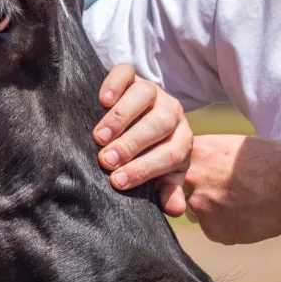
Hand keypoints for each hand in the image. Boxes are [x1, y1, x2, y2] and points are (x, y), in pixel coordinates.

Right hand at [94, 64, 193, 216]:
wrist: (139, 120)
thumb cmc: (148, 154)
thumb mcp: (161, 175)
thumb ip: (168, 190)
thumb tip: (174, 208)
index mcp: (182, 139)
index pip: (170, 154)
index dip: (144, 169)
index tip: (118, 182)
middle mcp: (172, 112)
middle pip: (158, 125)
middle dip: (131, 144)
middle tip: (105, 161)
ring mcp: (153, 91)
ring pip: (143, 96)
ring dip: (121, 118)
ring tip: (99, 137)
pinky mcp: (133, 76)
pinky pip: (126, 73)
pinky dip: (114, 84)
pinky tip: (102, 100)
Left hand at [184, 135, 280, 244]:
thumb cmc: (269, 161)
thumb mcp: (232, 145)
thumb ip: (205, 155)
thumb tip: (191, 164)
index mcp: (196, 151)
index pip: (173, 164)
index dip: (181, 170)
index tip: (197, 173)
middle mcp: (190, 177)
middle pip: (176, 188)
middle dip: (190, 190)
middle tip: (221, 188)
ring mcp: (199, 206)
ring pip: (193, 210)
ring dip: (208, 208)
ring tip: (239, 201)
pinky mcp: (212, 230)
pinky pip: (210, 229)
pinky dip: (224, 225)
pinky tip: (245, 215)